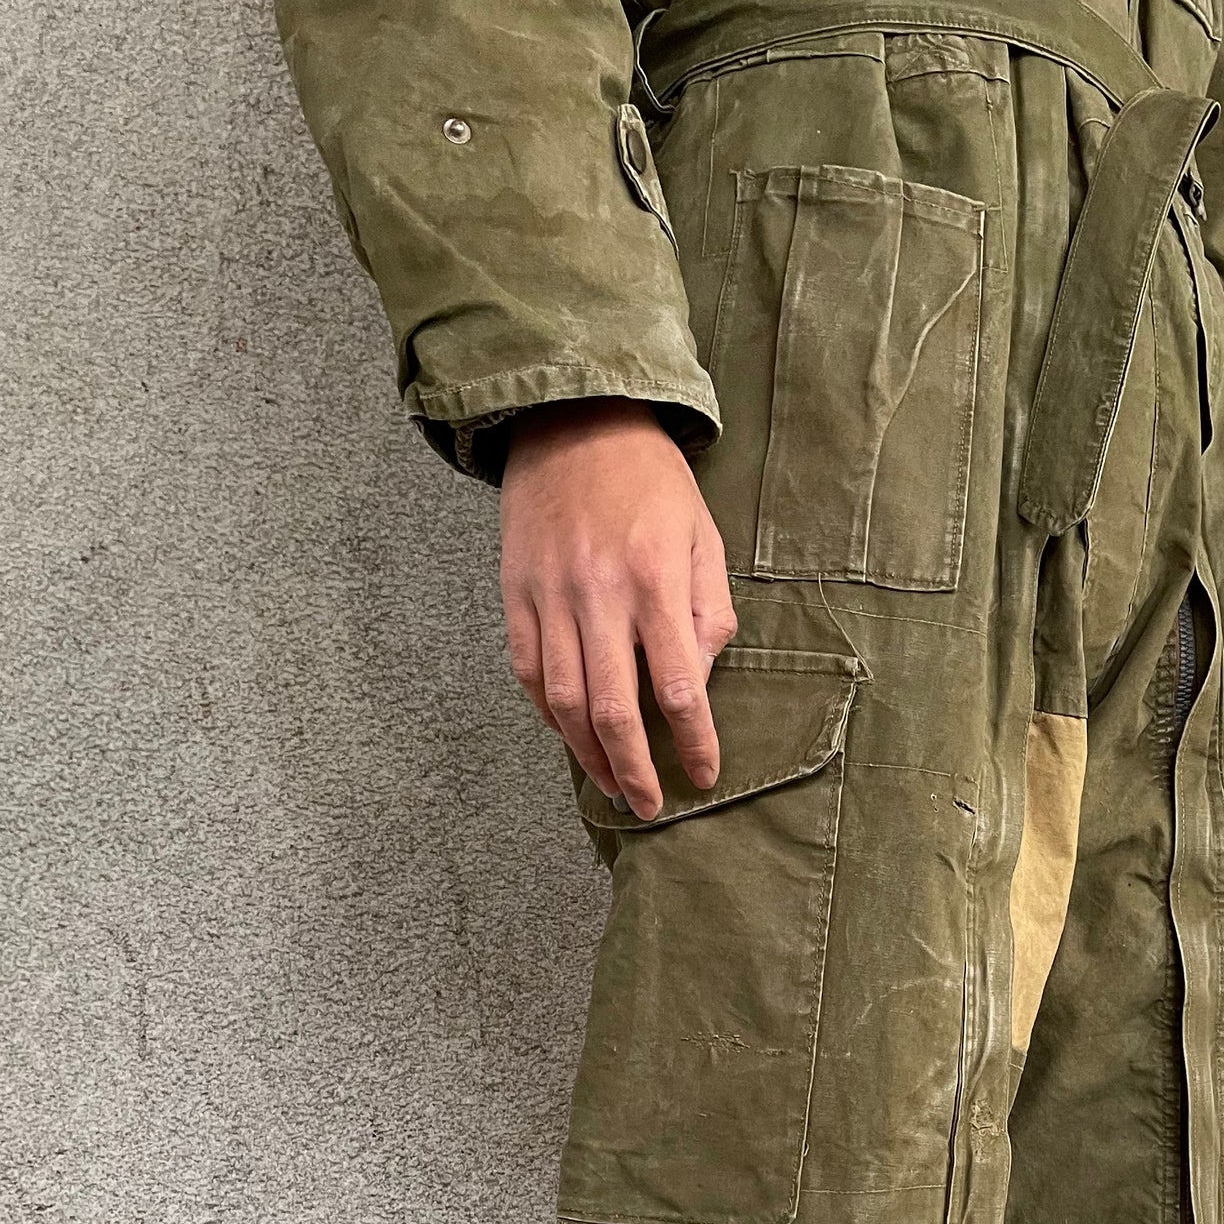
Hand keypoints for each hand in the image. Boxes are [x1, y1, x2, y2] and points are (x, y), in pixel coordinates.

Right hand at [500, 399, 737, 819]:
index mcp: (654, 578)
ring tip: (614, 785)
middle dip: (635, 768)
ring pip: (564, 701)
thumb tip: (695, 682)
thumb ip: (709, 612)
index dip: (694, 740)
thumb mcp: (703, 535)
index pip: (677, 684)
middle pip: (612, 708)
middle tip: (651, 805)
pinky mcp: (515, 594)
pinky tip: (573, 738)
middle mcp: (597, 592)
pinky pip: (530, 673)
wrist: (571, 418)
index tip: (705, 774)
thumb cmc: (650, 480)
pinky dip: (550, 716)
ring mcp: (549, 596)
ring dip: (589, 755)